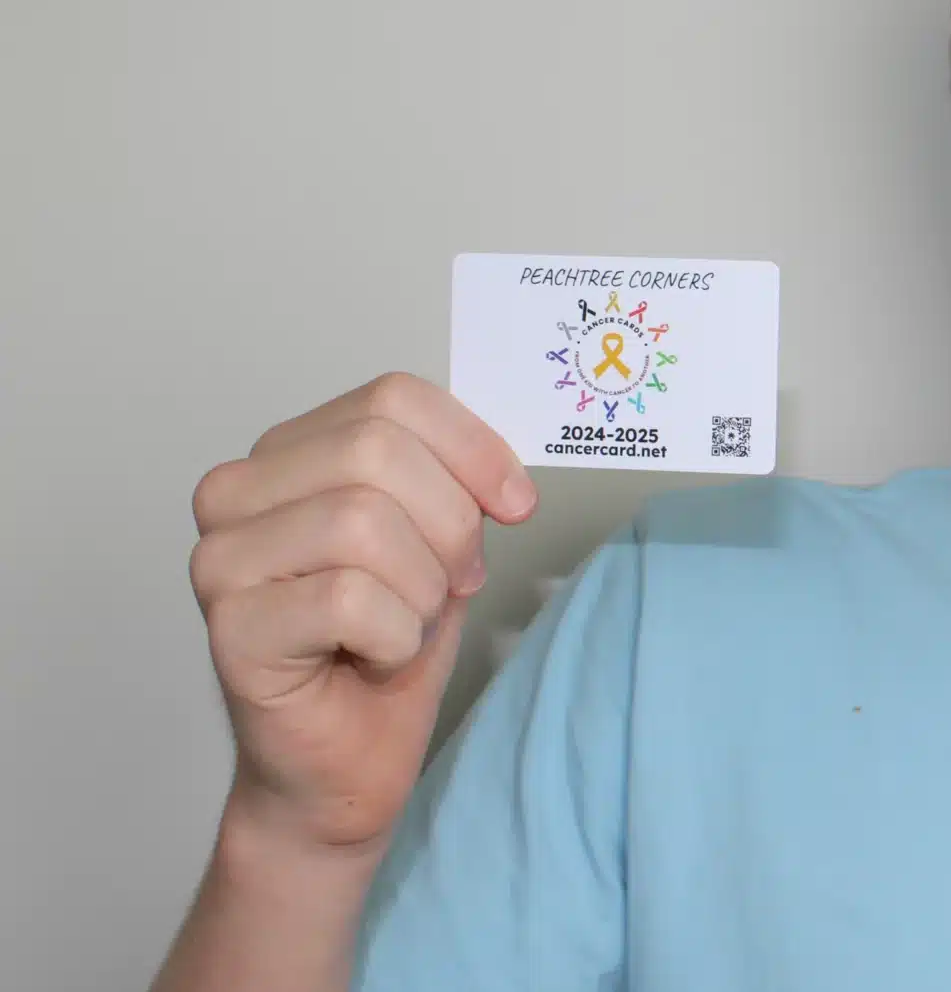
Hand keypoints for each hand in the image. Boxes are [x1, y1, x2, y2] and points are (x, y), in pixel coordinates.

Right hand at [187, 372, 536, 852]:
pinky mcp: (230, 628)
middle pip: (378, 450)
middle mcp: (236, 493)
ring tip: (402, 625)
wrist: (345, 765)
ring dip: (419, 589)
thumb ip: (453, 480)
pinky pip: (348, 598)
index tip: (517, 503)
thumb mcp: (438, 540)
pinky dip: (393, 637)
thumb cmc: (386, 648)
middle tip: (453, 582)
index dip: (473, 446)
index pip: (392, 397)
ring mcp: (221, 560)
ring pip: (362, 521)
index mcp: (289, 453)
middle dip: (449, 524)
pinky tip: (372, 660)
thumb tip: (500, 464)